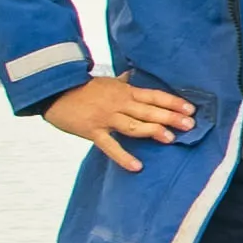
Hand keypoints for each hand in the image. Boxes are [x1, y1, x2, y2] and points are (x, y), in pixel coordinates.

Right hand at [40, 74, 195, 174]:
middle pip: (148, 110)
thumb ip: (121, 82)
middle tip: (190, 124)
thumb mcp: (105, 82)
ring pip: (134, 125)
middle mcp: (118, 103)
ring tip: (170, 138)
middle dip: (170, 117)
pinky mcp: (92, 131)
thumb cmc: (80, 88)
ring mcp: (106, 117)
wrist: (53, 92)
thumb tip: (132, 76)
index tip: (190, 108)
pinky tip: (137, 166)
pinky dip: (123, 156)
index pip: (153, 96)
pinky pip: (110, 145)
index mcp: (123, 91)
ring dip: (153, 131)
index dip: (172, 102)